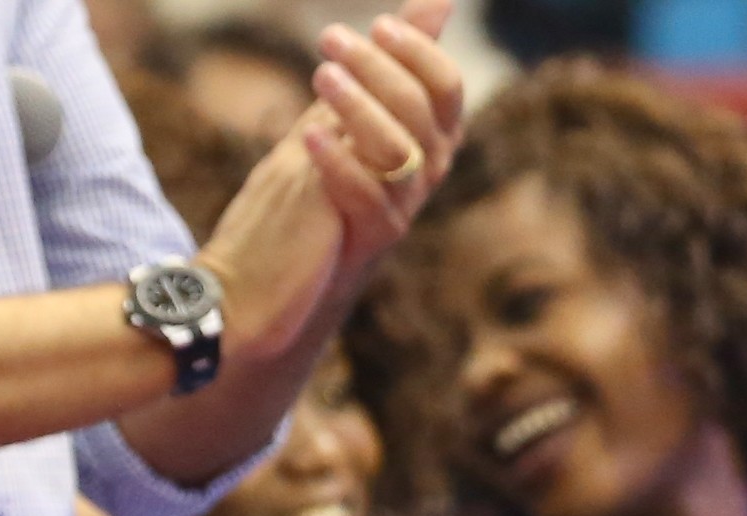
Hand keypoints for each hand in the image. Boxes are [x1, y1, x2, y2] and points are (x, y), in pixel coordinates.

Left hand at [303, 0, 465, 285]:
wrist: (300, 260)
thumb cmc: (333, 173)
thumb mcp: (362, 106)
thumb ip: (399, 58)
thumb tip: (439, 1)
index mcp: (432, 133)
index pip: (446, 87)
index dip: (419, 53)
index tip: (379, 26)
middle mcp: (428, 169)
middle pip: (421, 111)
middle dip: (377, 70)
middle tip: (330, 40)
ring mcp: (405, 205)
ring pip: (399, 151)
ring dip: (359, 108)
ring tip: (320, 77)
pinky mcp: (374, 236)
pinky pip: (368, 197)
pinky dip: (339, 163)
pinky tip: (309, 136)